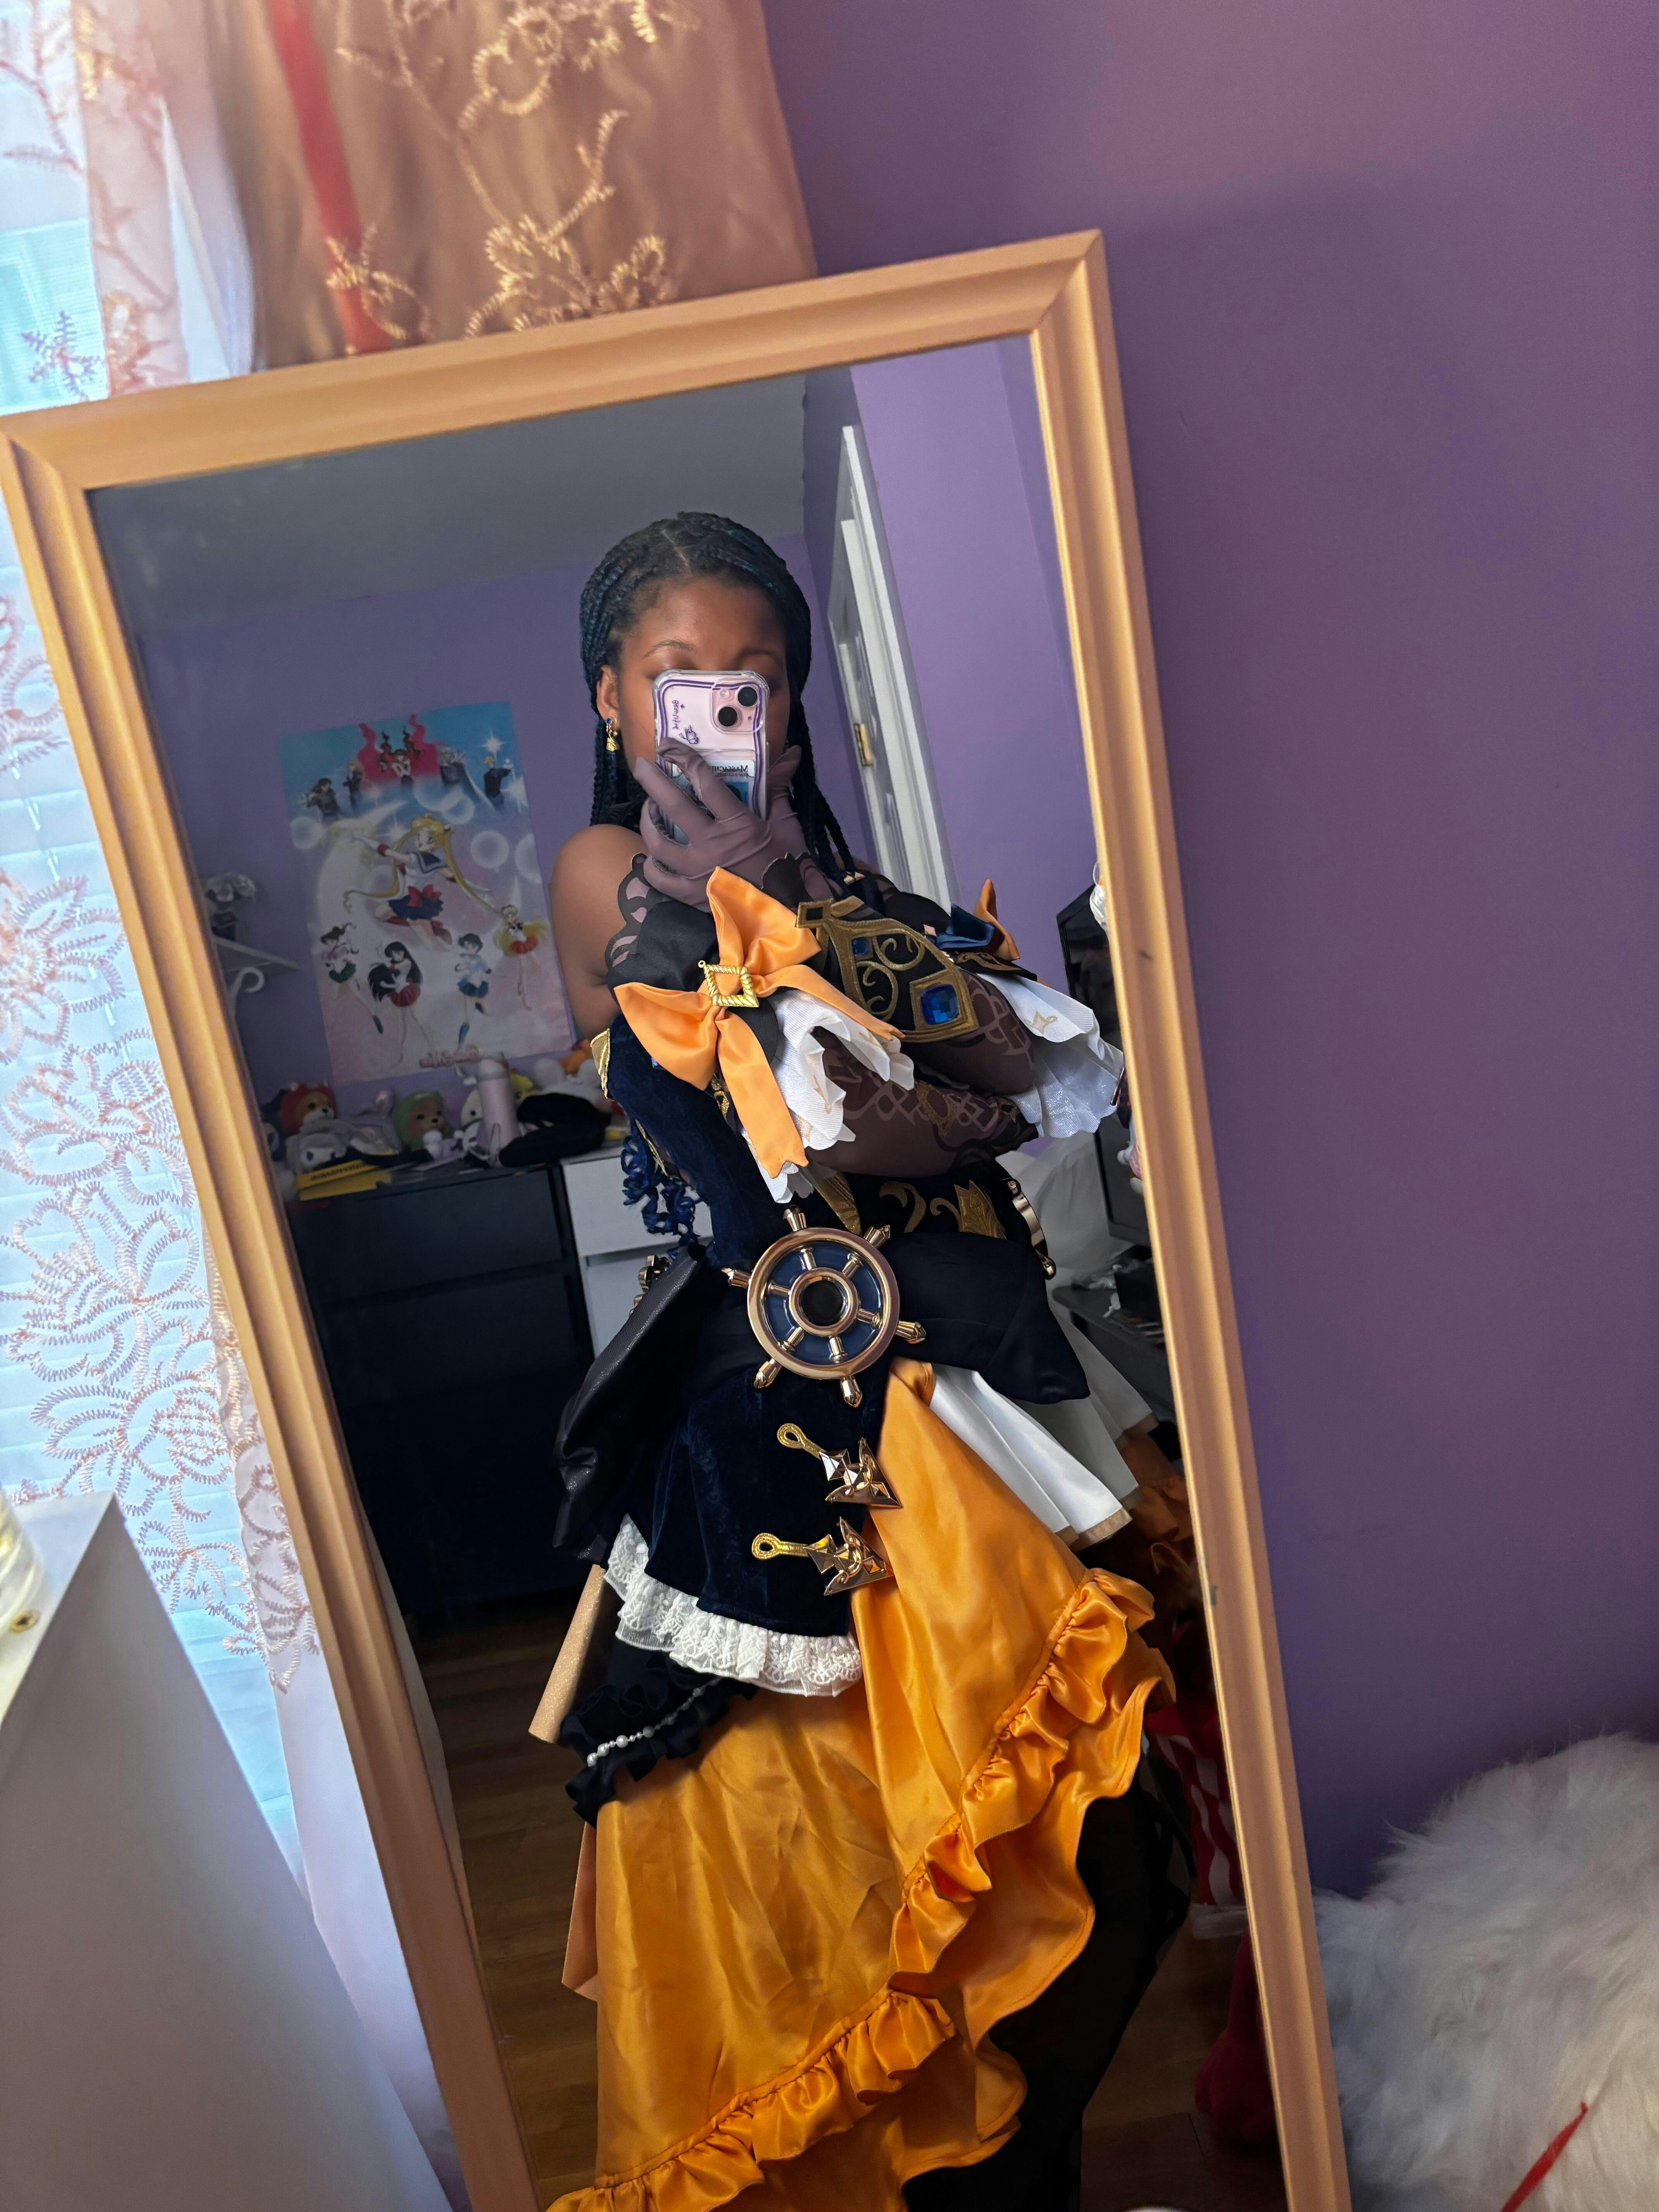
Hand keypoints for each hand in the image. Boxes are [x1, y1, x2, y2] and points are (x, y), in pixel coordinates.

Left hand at [636, 745, 813, 907]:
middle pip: (673, 806)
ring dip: (648, 821)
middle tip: (640, 765)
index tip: (668, 746)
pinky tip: (652, 853)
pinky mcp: (690, 896)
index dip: (685, 759)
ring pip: (658, 842)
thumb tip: (791, 752)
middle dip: (652, 781)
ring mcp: (697, 872)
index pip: (705, 783)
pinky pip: (658, 878)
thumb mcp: (786, 825)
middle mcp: (712, 846)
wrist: (787, 914)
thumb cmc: (788, 867)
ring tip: (648, 809)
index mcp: (737, 825)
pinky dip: (650, 864)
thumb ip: (778, 787)